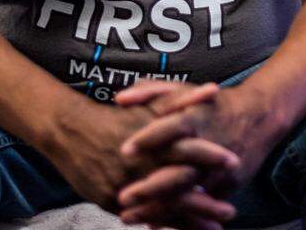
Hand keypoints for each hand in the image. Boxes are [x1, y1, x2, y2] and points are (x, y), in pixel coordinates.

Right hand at [37, 82, 239, 223]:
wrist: (69, 129)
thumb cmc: (116, 115)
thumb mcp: (149, 104)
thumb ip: (182, 99)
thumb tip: (214, 89)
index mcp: (151, 138)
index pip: (187, 149)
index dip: (211, 157)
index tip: (236, 164)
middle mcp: (140, 164)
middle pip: (178, 187)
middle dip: (205, 202)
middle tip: (230, 212)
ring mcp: (124, 185)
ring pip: (162, 208)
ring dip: (190, 222)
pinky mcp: (110, 200)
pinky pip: (140, 217)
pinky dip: (162, 225)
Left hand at [114, 82, 286, 225]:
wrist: (258, 117)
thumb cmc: (211, 105)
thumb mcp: (183, 91)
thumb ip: (150, 92)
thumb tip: (119, 99)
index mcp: (197, 118)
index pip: (172, 127)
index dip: (149, 138)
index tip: (124, 150)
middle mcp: (208, 146)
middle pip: (179, 170)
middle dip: (150, 188)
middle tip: (121, 198)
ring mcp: (219, 170)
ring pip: (187, 196)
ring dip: (157, 210)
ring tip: (127, 216)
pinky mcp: (228, 186)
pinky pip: (200, 207)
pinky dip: (177, 218)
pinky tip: (152, 225)